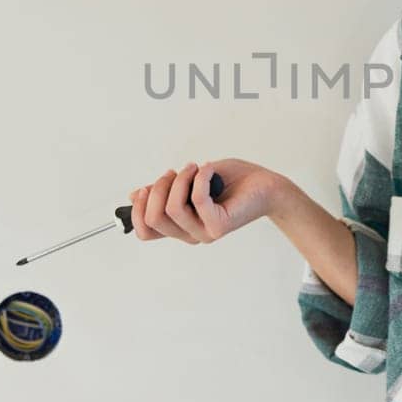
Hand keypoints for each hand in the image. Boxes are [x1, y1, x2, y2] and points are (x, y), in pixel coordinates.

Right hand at [126, 157, 279, 242]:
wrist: (265, 186)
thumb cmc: (231, 182)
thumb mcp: (189, 182)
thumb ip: (165, 190)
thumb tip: (135, 195)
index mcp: (180, 226)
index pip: (145, 232)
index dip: (138, 210)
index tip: (147, 187)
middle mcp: (191, 234)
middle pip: (154, 219)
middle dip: (158, 188)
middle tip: (174, 172)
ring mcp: (205, 232)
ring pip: (173, 208)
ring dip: (180, 179)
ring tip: (195, 167)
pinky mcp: (220, 225)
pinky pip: (198, 199)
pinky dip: (200, 177)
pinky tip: (208, 168)